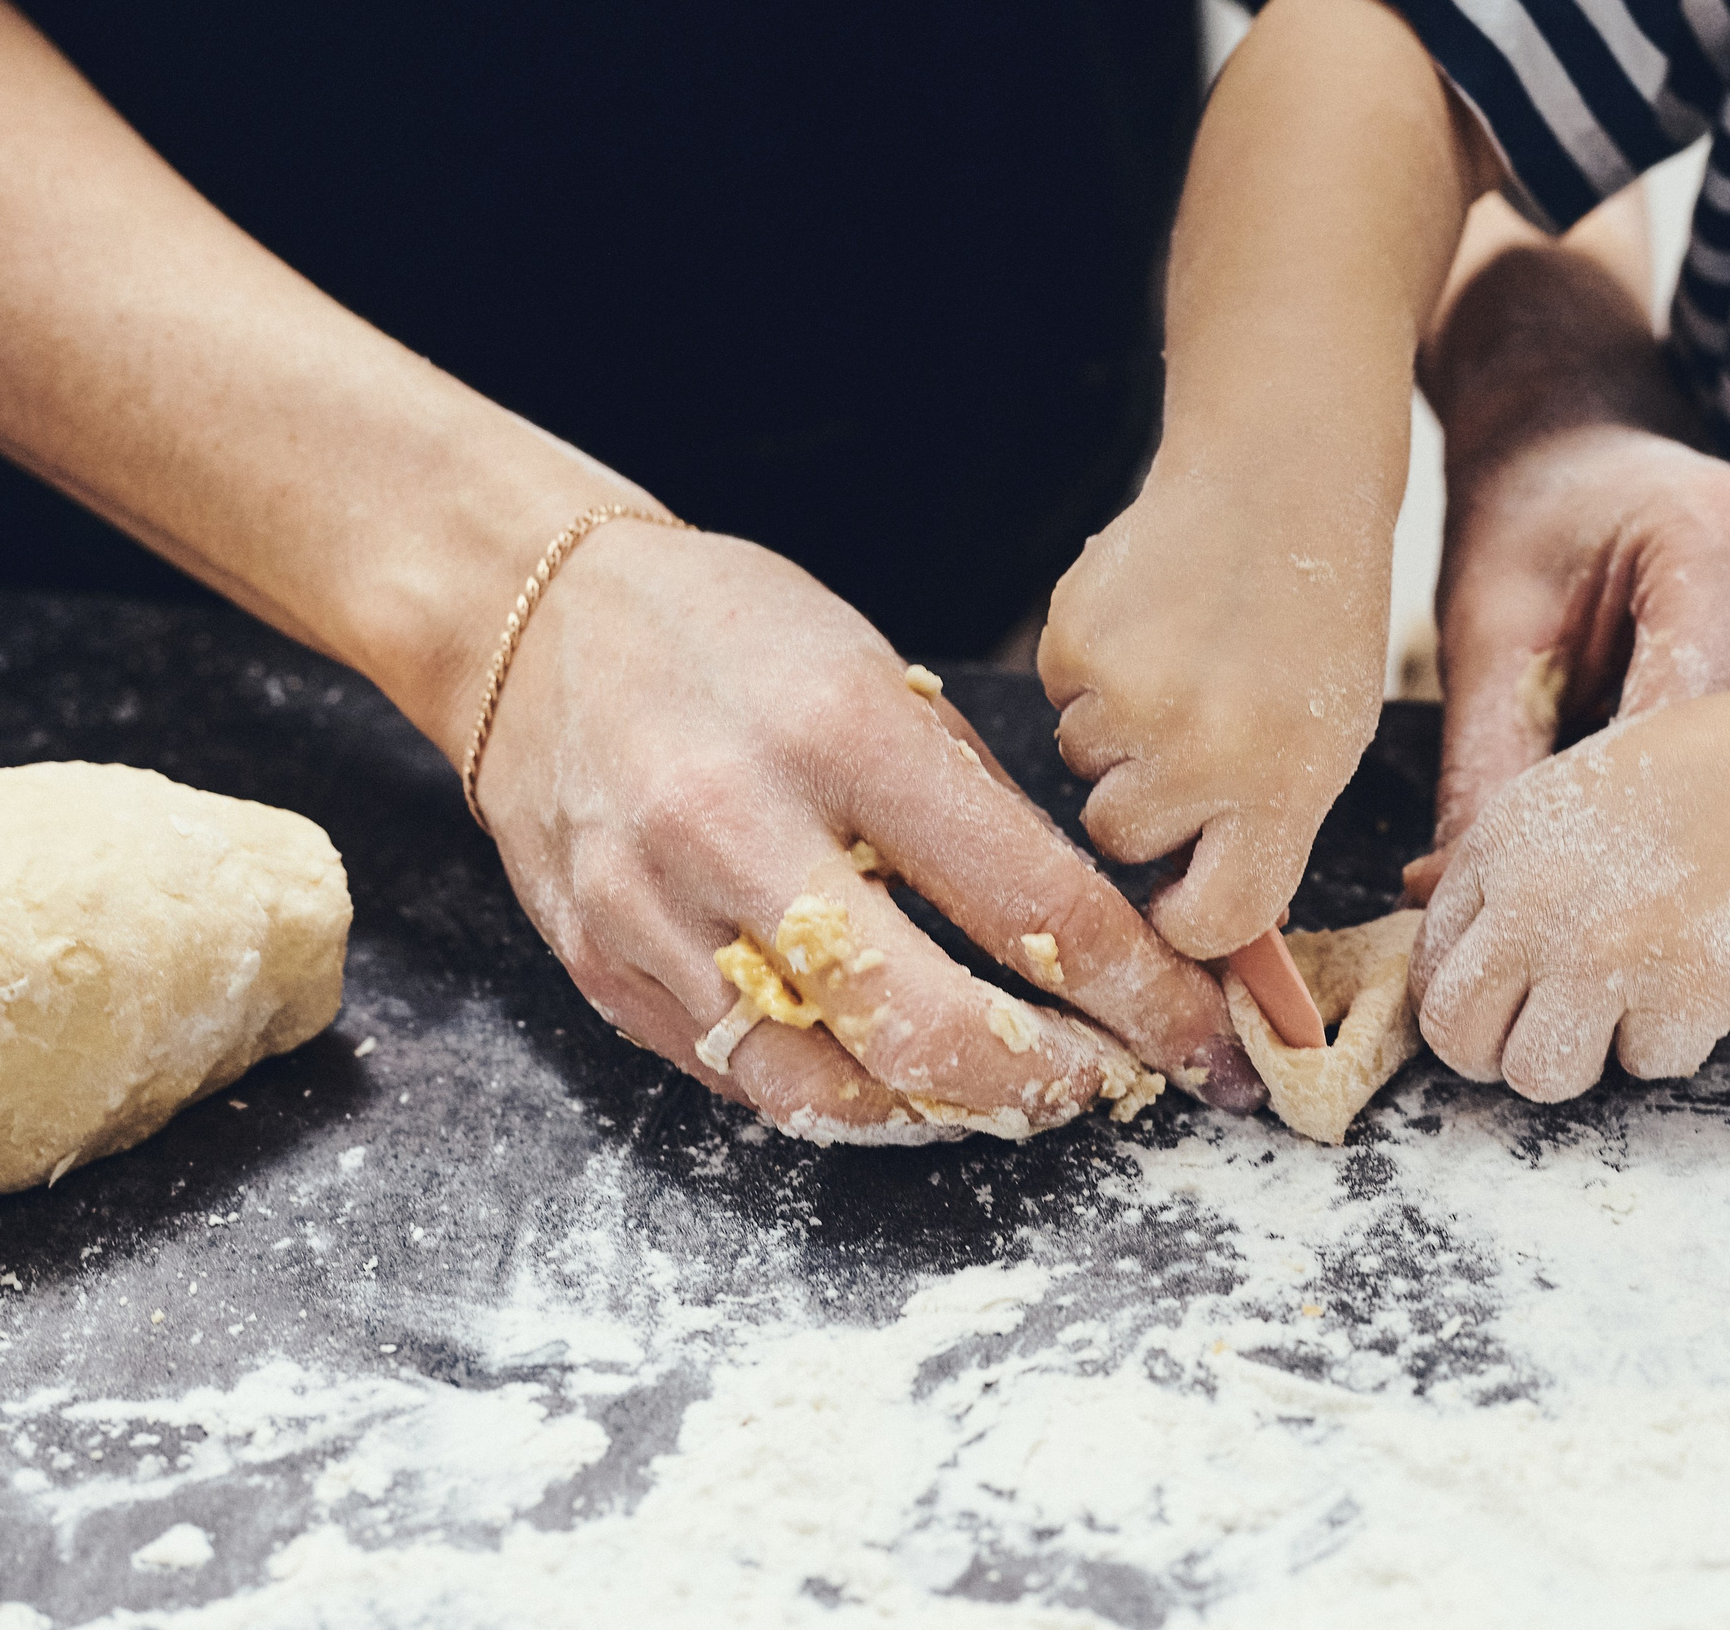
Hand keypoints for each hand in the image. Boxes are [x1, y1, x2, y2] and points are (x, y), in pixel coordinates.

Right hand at [473, 523, 1262, 1134]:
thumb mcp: (877, 675)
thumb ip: (972, 809)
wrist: (531, 617)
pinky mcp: (604, 968)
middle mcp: (739, 828)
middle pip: (925, 1026)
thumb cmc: (729, 634)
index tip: (1198, 1034)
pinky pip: (741, 1082)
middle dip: (1045, 1082)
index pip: (1026, 902)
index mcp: (841, 734)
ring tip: (1010, 1093)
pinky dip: (839, 1097)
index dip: (1136, 993)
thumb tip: (1090, 936)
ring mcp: (655, 912)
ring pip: (827, 1087)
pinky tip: (898, 1080)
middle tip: (1106, 1083)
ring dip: (943, 1111)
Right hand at [1039, 465, 1396, 958]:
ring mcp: (1131, 695)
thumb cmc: (1313, 623)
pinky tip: (1146, 626)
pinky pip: (1057, 698)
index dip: (1187, 918)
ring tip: (1177, 663)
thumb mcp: (1326, 740)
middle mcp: (1205, 752)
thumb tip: (1202, 928)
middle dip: (1144, 800)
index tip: (1180, 897)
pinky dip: (1090, 672)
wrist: (1280, 485)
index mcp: (1284, 787)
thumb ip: (1266, 831)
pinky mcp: (1074, 640)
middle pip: (1122, 840)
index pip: (1212, 920)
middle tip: (1194, 728)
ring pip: (1081, 767)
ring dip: (1116, 732)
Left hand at [1407, 421, 1729, 898]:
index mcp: (1720, 539)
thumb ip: (1480, 767)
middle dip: (1727, 846)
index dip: (1647, 830)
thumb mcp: (1487, 641)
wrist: (1576, 447)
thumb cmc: (1527, 533)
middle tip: (1644, 930)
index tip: (1585, 912)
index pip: (1703, 724)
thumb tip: (1443, 896)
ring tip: (1692, 903)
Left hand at [1410, 687, 1729, 1100]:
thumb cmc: (1683, 780)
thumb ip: (1482, 857)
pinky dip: (1674, 1038)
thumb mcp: (1560, 793)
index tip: (1499, 1001)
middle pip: (1458, 1039)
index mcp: (1496, 852)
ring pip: (1539, 1076)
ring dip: (1582, 1058)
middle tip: (1545, 1033)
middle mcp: (1532, 910)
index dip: (1462, 999)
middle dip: (1495, 1053)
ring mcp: (1601, 960)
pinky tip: (1696, 975)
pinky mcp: (1676, 1002)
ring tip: (1624, 1005)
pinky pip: (1646, 1066)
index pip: (1428, 969)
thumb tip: (1405, 889)